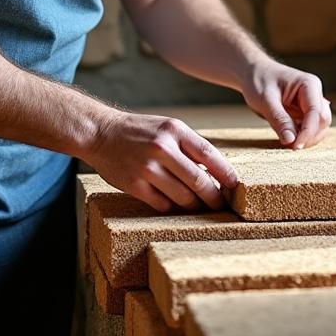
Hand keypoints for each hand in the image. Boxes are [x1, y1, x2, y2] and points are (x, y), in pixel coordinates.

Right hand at [86, 112, 237, 212]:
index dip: (226, 173)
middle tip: (220, 205)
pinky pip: (162, 204)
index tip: (234, 186)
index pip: (209, 154)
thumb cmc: (141, 131)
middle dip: (213, 197)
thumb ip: (190, 146)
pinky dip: (172, 207)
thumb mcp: (168, 128)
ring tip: (200, 207)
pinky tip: (174, 205)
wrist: (101, 133)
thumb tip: (216, 172)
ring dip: (194, 205)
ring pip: (182, 196)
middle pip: (199, 180)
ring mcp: (147, 168)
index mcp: (175, 130)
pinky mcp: (134, 185)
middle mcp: (162, 148)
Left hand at [240, 58, 331, 148]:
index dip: (308, 132)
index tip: (295, 146)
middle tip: (291, 147)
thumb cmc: (259, 80)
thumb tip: (291, 140)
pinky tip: (289, 139)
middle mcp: (314, 94)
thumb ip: (279, 119)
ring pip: (319, 127)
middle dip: (309, 136)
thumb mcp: (265, 100)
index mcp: (309, 85)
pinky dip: (301, 136)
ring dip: (307, 138)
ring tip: (288, 143)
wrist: (253, 72)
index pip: (316, 112)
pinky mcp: (304, 113)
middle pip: (323, 121)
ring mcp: (311, 104)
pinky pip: (309, 128)